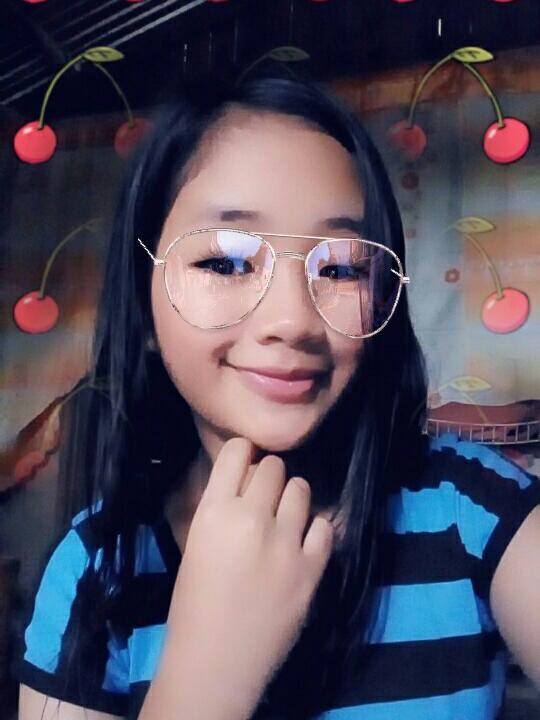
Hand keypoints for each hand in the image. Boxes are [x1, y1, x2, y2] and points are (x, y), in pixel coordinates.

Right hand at [163, 437, 334, 714]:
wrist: (215, 663)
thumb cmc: (193, 605)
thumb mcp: (197, 542)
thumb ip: (221, 507)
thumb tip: (247, 479)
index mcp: (214, 512)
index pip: (238, 451)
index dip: (244, 454)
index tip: (247, 463)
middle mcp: (251, 519)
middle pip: (273, 467)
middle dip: (269, 477)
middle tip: (265, 498)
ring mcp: (285, 544)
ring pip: (301, 489)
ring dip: (293, 498)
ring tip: (285, 519)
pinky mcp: (312, 569)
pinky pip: (325, 525)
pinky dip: (314, 530)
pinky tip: (303, 543)